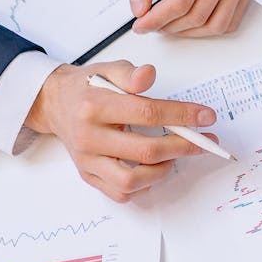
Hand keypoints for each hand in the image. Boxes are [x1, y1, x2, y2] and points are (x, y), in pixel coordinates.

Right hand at [24, 59, 217, 202]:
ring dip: (162, 171)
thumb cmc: (87, 86)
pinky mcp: (88, 175)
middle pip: (145, 151)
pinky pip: (119, 192)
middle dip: (182, 147)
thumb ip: (131, 74)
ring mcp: (87, 160)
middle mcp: (90, 137)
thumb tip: (149, 74)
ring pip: (131, 181)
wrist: (55, 103)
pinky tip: (153, 169)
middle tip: (203, 142)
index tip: (206, 117)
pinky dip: (142, 186)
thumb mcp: (108, 69)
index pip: (147, 113)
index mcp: (95, 106)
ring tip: (175, 156)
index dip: (182, 115)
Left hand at [127, 0, 249, 35]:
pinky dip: (209, 28)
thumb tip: (139, 7)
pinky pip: (231, 21)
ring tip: (170, 25)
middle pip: (196, 17)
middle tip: (152, 24)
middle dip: (168, 27)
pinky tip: (192, 22)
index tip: (142, 25)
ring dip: (188, 33)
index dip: (156, 20)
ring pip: (215, 25)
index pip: (179, 3)